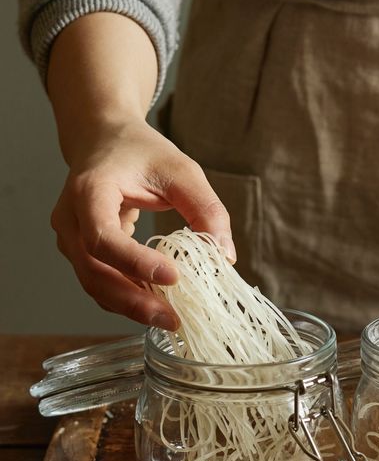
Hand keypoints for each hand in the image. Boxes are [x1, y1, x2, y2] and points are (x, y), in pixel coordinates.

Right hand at [51, 118, 234, 329]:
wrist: (103, 140)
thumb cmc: (141, 152)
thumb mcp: (182, 171)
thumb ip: (206, 209)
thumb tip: (225, 256)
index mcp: (89, 190)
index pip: (102, 236)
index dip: (135, 262)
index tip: (173, 277)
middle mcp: (70, 218)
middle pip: (94, 270)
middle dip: (133, 300)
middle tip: (172, 319)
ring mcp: (70, 238)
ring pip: (94, 284)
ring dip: (130, 307)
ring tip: (168, 320)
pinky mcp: (81, 252)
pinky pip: (100, 282)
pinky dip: (126, 299)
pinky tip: (156, 307)